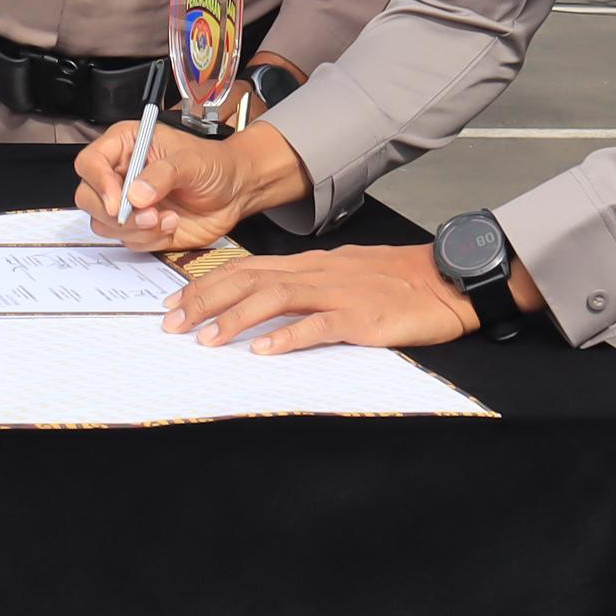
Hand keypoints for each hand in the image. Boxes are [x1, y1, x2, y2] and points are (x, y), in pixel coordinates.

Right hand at [75, 118, 305, 249]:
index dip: (98, 183)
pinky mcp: (138, 227)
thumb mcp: (191, 161)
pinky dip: (149, 239)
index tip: (119, 202)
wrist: (234, 192)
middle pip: (88, 197)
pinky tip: (172, 224)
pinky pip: (127, 241)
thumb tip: (136, 194)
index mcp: (126, 145)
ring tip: (166, 218)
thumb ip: (163, 174)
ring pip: (105, 224)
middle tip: (147, 215)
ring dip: (135, 229)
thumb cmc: (214, 165)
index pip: (90, 162)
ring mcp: (127, 203)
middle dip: (116, 213)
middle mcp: (120, 174)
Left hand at [160, 244, 476, 354]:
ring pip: (276, 298)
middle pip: (249, 279)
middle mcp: (316, 274)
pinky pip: (320, 326)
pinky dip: (289, 337)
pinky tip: (265, 350)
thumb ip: (304, 285)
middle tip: (172, 323)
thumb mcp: (341, 275)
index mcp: (308, 265)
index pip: (245, 270)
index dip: (204, 285)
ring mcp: (338, 294)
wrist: (444, 279)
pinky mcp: (361, 318)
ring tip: (207, 338)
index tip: (174, 303)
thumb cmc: (394, 281)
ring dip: (237, 318)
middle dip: (205, 300)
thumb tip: (263, 300)